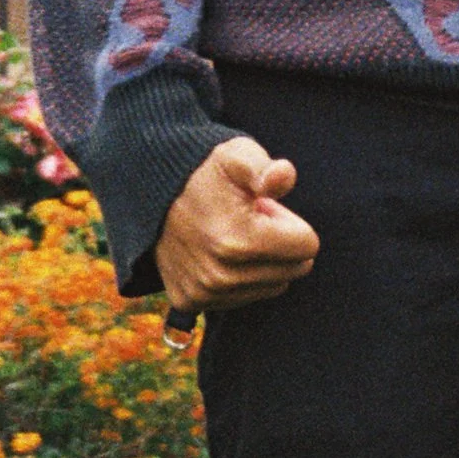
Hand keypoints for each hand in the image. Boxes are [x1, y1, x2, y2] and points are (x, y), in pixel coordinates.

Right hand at [156, 138, 319, 314]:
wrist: (151, 190)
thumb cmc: (205, 171)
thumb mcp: (237, 155)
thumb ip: (265, 167)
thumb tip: (284, 176)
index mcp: (239, 241)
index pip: (308, 246)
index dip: (289, 221)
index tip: (261, 207)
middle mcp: (221, 276)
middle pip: (293, 270)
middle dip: (278, 242)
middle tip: (248, 219)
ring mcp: (205, 293)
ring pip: (271, 286)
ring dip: (261, 261)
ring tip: (232, 232)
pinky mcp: (191, 302)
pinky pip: (243, 297)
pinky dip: (239, 277)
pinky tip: (216, 251)